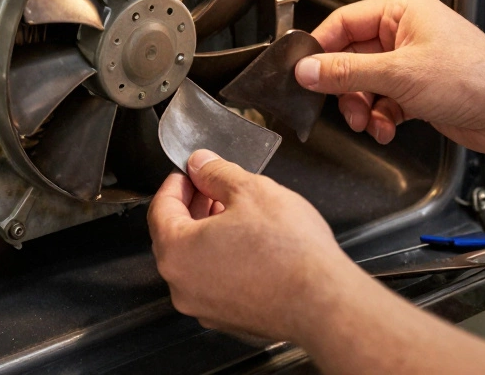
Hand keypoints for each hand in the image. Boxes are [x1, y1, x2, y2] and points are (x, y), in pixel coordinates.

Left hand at [147, 150, 359, 341]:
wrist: (324, 303)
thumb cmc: (288, 252)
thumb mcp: (250, 190)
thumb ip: (216, 173)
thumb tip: (201, 164)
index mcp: (177, 252)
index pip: (160, 208)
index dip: (176, 183)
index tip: (191, 171)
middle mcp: (182, 286)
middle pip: (174, 236)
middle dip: (193, 206)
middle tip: (213, 186)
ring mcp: (205, 308)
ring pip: (195, 261)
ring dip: (208, 233)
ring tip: (237, 212)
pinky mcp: (229, 319)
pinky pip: (215, 282)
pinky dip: (224, 260)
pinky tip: (250, 243)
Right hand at [294, 0, 484, 153]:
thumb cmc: (476, 78)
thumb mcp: (398, 74)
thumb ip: (346, 73)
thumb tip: (308, 69)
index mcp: (402, 12)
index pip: (344, 22)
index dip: (321, 48)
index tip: (304, 72)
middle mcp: (407, 33)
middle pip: (353, 57)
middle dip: (345, 87)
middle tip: (343, 106)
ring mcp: (414, 63)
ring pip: (367, 83)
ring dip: (363, 107)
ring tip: (368, 123)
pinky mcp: (420, 90)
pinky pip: (385, 101)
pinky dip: (382, 118)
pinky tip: (387, 129)